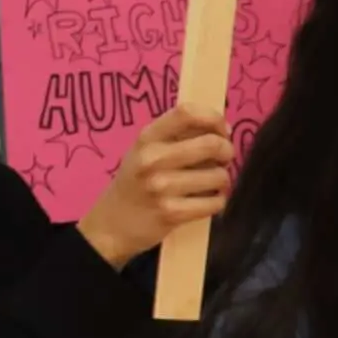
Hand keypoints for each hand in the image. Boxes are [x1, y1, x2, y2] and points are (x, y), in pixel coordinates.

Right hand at [76, 104, 235, 267]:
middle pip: (211, 144)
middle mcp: (152, 159)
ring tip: (209, 184)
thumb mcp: (143, 151)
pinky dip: (216, 202)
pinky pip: (215, 202)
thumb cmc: (135, 183)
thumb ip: (175, 136)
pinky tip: (204, 202)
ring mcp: (161, 187)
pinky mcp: (172, 213)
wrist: (111, 225)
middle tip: (222, 159)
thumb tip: (221, 130)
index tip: (221, 130)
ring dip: (221, 180)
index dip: (213, 118)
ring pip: (218, 176)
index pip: (187, 112)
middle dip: (226, 151)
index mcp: (146, 138)